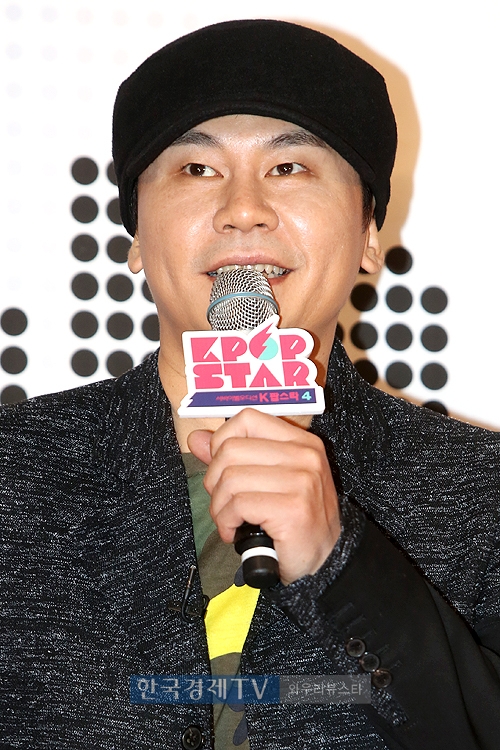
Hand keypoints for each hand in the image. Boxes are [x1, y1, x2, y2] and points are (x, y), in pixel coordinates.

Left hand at [187, 408, 340, 584]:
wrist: (325, 560)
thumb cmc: (293, 519)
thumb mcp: (266, 480)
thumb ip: (232, 456)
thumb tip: (196, 438)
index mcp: (300, 441)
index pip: (247, 419)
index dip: (222, 442)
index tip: (222, 469)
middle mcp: (305, 455)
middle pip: (231, 450)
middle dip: (214, 481)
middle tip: (223, 503)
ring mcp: (302, 481)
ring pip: (230, 479)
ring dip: (219, 506)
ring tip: (229, 520)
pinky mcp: (294, 508)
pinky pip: (239, 504)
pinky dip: (226, 522)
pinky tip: (234, 532)